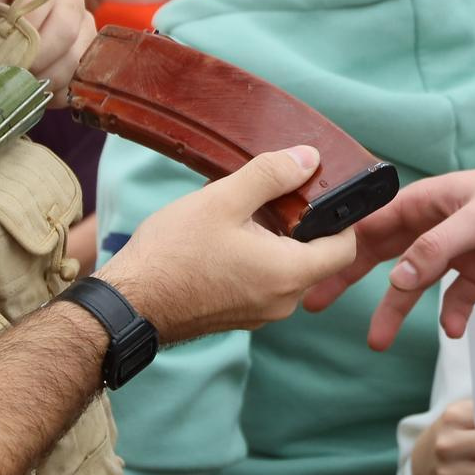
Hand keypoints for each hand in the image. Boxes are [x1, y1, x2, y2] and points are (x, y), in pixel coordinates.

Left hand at [0, 0, 94, 98]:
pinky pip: (80, 77)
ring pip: (76, 56)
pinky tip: (34, 93)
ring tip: (20, 88)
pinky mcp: (90, 56)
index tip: (6, 49)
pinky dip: (56, 92)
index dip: (26, 23)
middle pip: (66, 27)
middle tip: (14, 76)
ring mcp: (84, 27)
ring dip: (46, 78)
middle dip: (39, 57)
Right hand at [105, 147, 358, 343]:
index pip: (345, 249)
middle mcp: (282, 302)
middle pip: (316, 258)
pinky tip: (225, 237)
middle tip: (271, 197)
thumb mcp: (224, 200)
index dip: (341, 219)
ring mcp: (260, 314)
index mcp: (289, 274)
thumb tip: (308, 158)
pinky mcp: (239, 316)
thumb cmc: (173, 254)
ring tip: (241, 213)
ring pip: (287, 270)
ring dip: (275, 241)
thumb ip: (272, 175)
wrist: (129, 304)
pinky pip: (264, 283)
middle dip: (300, 225)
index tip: (321, 196)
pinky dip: (256, 259)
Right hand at [305, 131, 474, 349]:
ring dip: (396, 310)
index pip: (370, 223)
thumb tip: (396, 280)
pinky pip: (457, 298)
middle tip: (314, 304)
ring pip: (415, 284)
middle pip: (382, 255)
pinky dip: (452, 315)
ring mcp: (458, 250)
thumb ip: (436, 249)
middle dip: (348, 279)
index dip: (338, 243)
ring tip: (375, 342)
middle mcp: (435, 226)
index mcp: (425, 202)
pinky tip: (452, 331)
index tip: (307, 264)